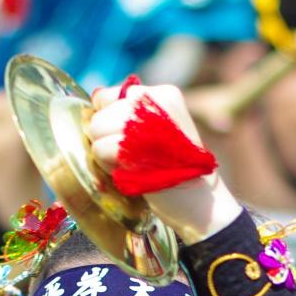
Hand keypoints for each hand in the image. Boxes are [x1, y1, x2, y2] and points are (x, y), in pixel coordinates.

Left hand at [87, 82, 242, 242]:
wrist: (199, 200)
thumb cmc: (175, 167)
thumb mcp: (161, 128)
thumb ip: (130, 111)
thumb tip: (95, 97)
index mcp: (164, 94)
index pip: (110, 95)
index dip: (110, 118)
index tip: (129, 138)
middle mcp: (155, 102)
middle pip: (101, 113)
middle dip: (106, 136)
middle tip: (131, 155)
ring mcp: (144, 123)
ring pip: (96, 129)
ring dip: (105, 152)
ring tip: (130, 164)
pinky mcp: (133, 147)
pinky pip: (100, 149)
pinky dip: (107, 165)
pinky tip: (127, 172)